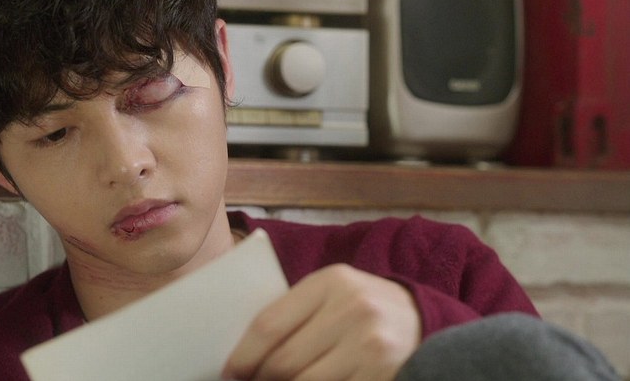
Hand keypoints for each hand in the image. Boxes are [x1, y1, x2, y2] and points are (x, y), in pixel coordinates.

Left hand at [222, 264, 420, 380]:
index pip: (269, 324)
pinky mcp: (383, 374)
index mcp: (332, 281)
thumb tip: (243, 352)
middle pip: (284, 361)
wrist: (421, 320)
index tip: (230, 372)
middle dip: (260, 379)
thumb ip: (294, 313)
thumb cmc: (360, 308)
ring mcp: (372, 345)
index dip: (243, 355)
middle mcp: (354, 309)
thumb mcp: (331, 295)